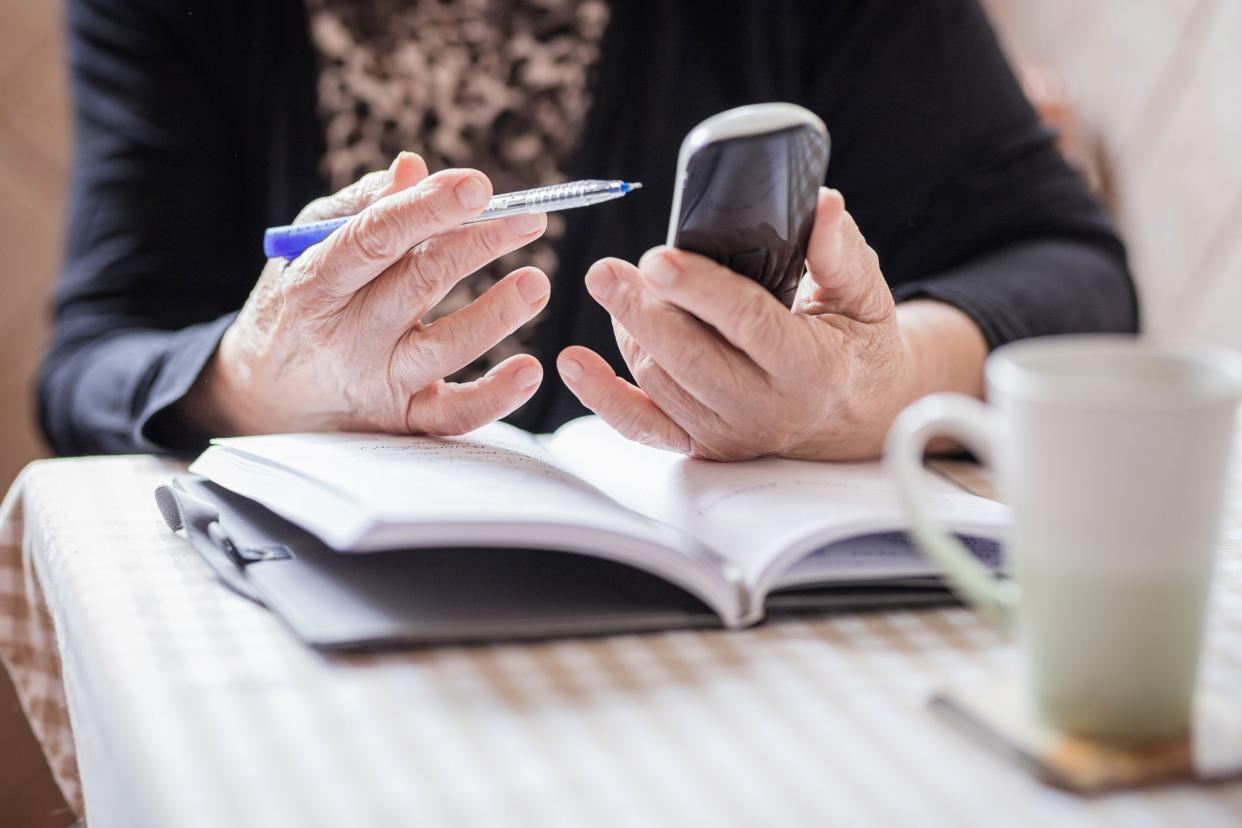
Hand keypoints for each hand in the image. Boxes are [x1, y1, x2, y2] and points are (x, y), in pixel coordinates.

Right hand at [181, 152, 550, 435]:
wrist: (266, 397)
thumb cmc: (301, 300)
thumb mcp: (308, 246)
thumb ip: (362, 207)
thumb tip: (415, 167)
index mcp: (317, 281)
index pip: (376, 238)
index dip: (428, 209)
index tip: (478, 185)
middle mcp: (347, 335)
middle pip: (419, 283)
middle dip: (479, 245)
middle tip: (530, 220)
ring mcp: (377, 381)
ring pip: (445, 348)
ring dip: (498, 314)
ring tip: (536, 283)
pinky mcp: (404, 419)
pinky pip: (455, 414)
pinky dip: (497, 396)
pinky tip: (530, 369)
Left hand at [557, 188, 985, 460]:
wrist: (857, 414)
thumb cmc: (856, 343)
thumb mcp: (865, 296)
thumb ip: (842, 253)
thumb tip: (824, 205)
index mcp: (810, 367)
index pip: (748, 323)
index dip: (699, 290)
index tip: (657, 258)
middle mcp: (767, 409)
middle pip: (689, 358)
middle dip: (640, 311)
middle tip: (606, 270)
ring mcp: (731, 433)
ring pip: (660, 382)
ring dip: (628, 333)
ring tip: (616, 287)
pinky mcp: (704, 445)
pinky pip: (643, 425)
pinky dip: (602, 396)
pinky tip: (573, 362)